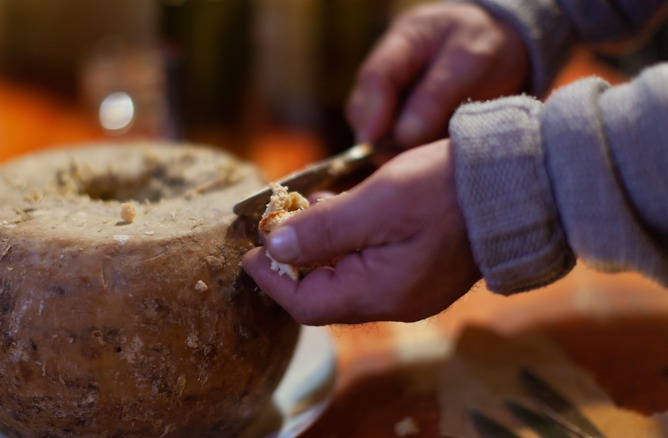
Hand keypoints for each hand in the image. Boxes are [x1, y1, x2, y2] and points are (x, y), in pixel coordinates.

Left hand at [242, 139, 480, 324]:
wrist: (517, 180)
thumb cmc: (446, 189)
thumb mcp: (376, 203)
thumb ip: (323, 229)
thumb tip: (275, 246)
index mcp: (382, 292)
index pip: (308, 304)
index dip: (272, 279)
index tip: (249, 251)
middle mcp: (396, 299)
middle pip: (325, 292)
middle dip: (293, 261)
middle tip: (275, 224)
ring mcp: (412, 284)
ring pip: (347, 275)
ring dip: (319, 246)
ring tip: (304, 209)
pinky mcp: (423, 265)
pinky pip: (371, 263)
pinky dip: (347, 240)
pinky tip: (340, 209)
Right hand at [347, 2, 528, 146]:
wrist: (507, 44)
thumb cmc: (487, 43)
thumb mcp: (471, 59)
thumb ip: (437, 95)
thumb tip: (404, 137)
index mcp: (402, 44)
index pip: (374, 79)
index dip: (372, 114)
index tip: (376, 145)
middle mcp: (389, 73)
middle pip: (364, 109)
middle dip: (378, 139)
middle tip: (405, 163)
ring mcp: (394, 97)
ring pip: (376, 131)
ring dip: (393, 151)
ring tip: (423, 164)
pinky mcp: (405, 120)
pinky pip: (396, 143)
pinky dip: (409, 155)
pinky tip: (429, 163)